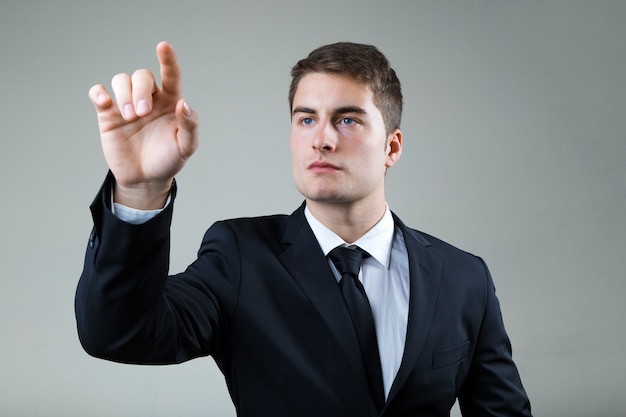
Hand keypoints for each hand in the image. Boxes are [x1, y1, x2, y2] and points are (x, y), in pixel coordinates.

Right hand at [88, 41, 198, 208]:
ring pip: (121, 80)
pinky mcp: (108, 115)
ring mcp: (127, 105)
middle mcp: (149, 98)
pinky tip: (104, 101)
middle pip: (142, 76)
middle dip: (140, 90)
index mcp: (170, 102)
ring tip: (130, 116)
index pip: (171, 75)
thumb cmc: (169, 160)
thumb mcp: (186, 147)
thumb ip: (189, 126)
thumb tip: (184, 104)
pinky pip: (98, 93)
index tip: (163, 46)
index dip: (168, 60)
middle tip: (142, 113)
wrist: (146, 178)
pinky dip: (99, 93)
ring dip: (124, 93)